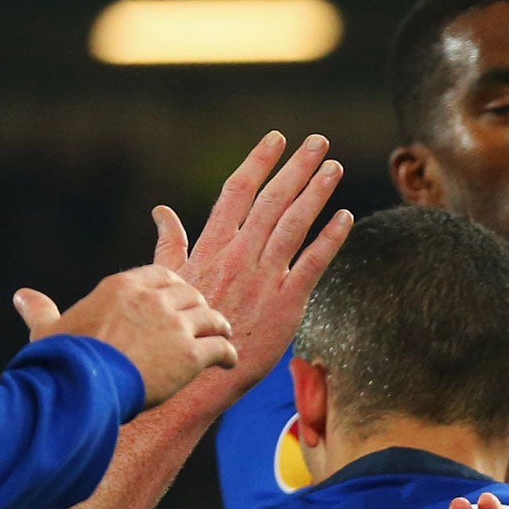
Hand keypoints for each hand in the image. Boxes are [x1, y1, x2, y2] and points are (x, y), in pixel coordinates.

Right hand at [13, 266, 234, 407]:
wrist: (82, 386)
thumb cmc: (62, 359)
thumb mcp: (50, 330)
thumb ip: (42, 310)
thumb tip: (22, 296)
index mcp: (121, 288)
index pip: (161, 275)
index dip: (175, 287)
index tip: (179, 298)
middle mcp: (153, 300)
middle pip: (191, 294)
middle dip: (199, 306)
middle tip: (205, 319)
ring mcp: (175, 326)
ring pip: (212, 318)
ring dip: (219, 327)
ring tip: (222, 337)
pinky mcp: (191, 355)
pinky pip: (222, 348)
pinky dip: (228, 354)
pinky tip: (228, 363)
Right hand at [150, 131, 352, 410]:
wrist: (195, 370)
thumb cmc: (182, 326)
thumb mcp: (168, 278)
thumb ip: (171, 242)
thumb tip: (162, 212)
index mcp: (212, 243)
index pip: (238, 190)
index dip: (259, 161)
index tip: (277, 138)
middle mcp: (239, 253)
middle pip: (272, 199)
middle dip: (296, 167)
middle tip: (319, 141)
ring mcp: (264, 276)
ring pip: (294, 223)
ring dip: (316, 192)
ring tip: (333, 166)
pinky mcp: (286, 302)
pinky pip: (313, 263)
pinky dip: (330, 238)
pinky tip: (347, 216)